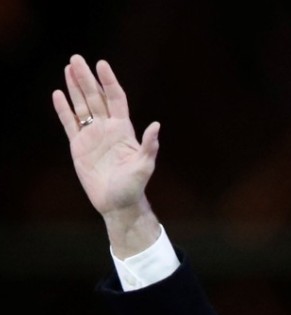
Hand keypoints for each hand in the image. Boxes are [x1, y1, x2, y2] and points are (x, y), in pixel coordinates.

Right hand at [52, 55, 161, 256]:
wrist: (117, 203)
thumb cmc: (134, 186)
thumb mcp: (144, 166)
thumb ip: (149, 146)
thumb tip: (156, 126)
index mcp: (124, 130)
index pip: (115, 99)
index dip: (109, 81)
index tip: (102, 64)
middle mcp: (107, 128)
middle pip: (95, 97)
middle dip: (86, 78)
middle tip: (77, 58)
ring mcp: (92, 136)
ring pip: (82, 106)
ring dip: (74, 88)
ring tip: (68, 68)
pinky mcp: (78, 146)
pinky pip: (69, 123)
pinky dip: (63, 109)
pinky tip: (58, 94)